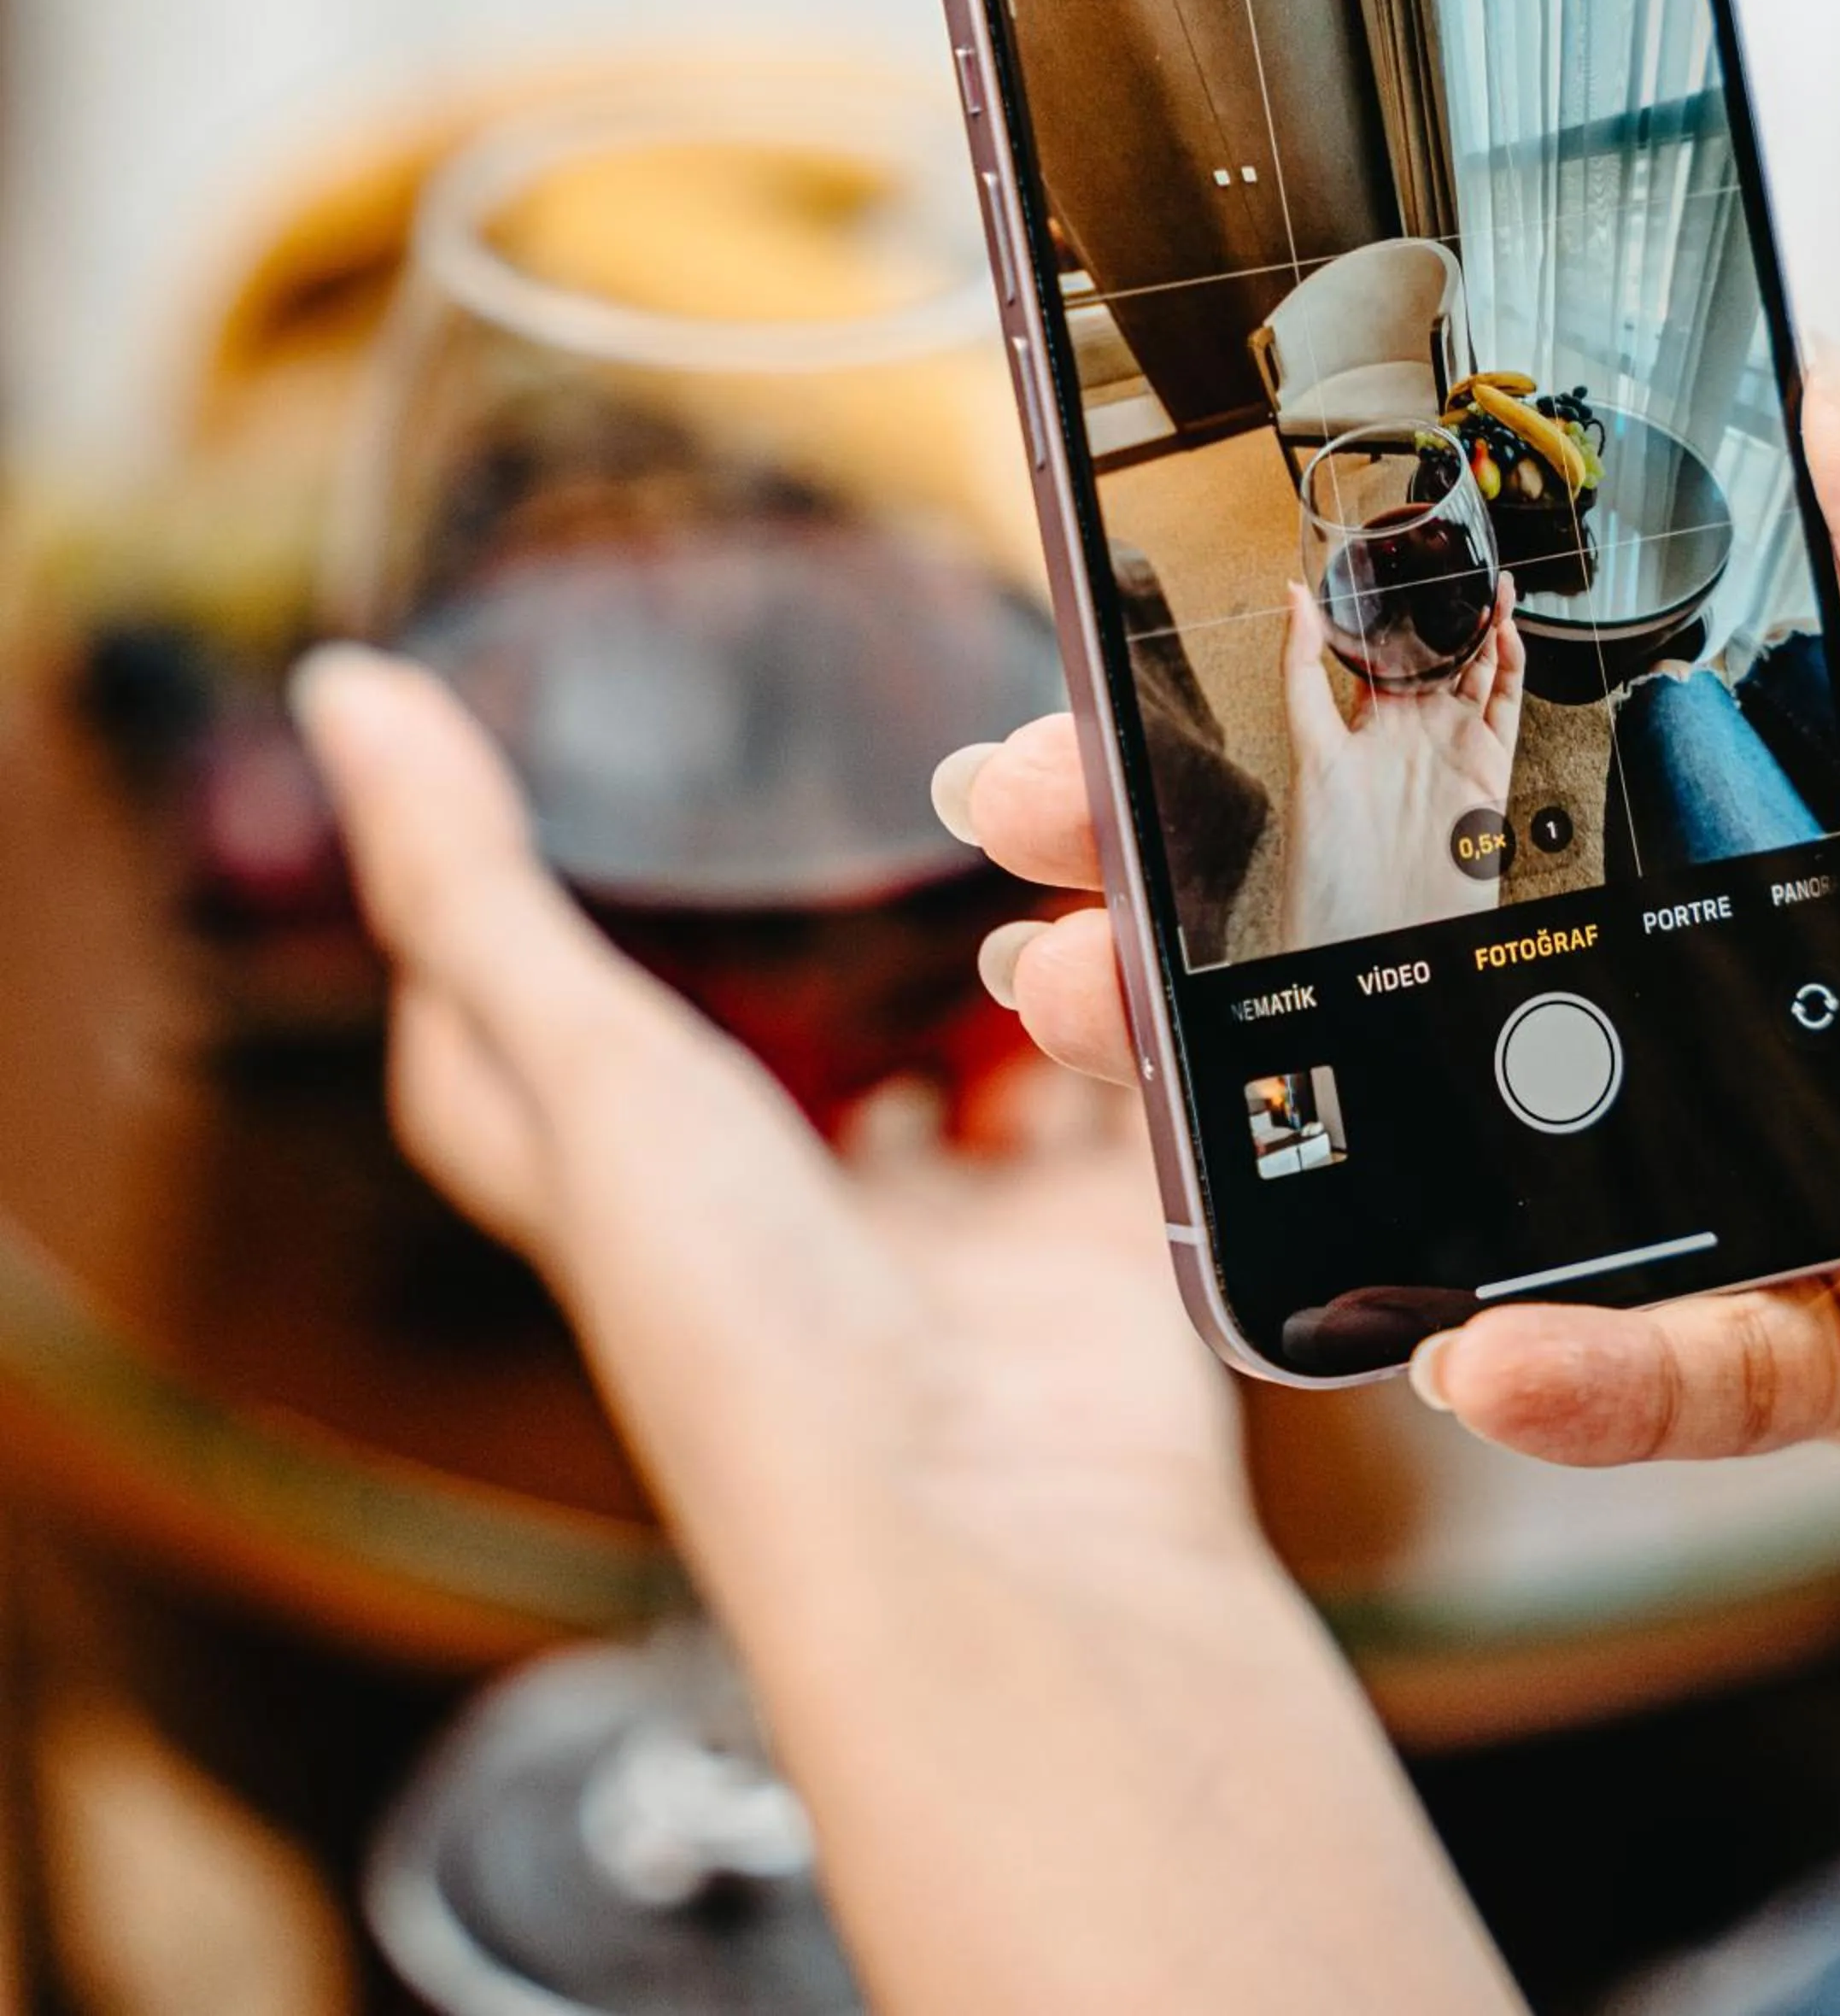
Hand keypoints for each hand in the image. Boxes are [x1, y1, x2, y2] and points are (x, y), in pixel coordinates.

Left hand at [296, 653, 1515, 2015]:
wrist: (1013, 1539)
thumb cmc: (756, 1346)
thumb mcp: (582, 1076)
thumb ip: (470, 884)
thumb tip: (340, 690)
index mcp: (626, 1187)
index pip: (528, 1030)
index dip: (514, 911)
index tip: (530, 783)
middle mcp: (772, 1207)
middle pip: (769, 1008)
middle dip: (817, 892)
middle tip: (859, 767)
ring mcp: (936, 1221)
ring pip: (951, 1014)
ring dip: (989, 912)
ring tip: (1014, 811)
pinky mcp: (1082, 1227)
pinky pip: (1098, 1071)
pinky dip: (1110, 1000)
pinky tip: (1105, 934)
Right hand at [957, 348, 1839, 1505]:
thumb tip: (1823, 399)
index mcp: (1784, 796)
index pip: (1499, 726)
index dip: (1307, 686)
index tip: (1143, 649)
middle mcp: (1727, 964)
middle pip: (1417, 919)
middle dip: (1196, 880)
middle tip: (1035, 839)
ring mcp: (1755, 1148)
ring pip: (1468, 1131)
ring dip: (1279, 1103)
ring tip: (1122, 1045)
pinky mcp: (1835, 1329)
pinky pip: (1684, 1371)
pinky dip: (1588, 1383)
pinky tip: (1488, 1359)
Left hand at [1281, 573, 1524, 947]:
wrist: (1378, 931)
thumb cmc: (1329, 863)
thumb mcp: (1305, 750)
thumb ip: (1301, 671)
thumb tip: (1290, 598)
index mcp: (1362, 728)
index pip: (1382, 657)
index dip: (1394, 616)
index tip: (1398, 572)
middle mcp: (1410, 736)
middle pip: (1438, 659)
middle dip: (1451, 614)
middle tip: (1460, 565)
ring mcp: (1451, 750)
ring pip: (1478, 674)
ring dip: (1490, 629)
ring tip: (1494, 582)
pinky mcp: (1488, 769)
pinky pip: (1506, 708)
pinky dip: (1513, 667)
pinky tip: (1508, 631)